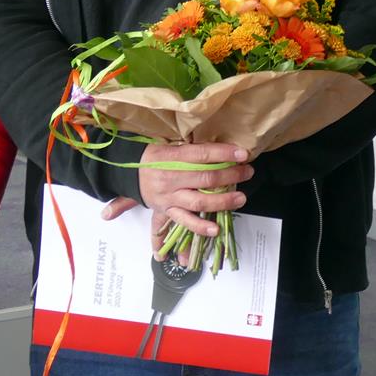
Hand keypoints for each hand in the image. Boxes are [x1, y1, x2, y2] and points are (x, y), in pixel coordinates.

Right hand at [114, 142, 253, 251]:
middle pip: (205, 178)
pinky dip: (199, 227)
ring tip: (240, 198)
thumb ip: (195, 151)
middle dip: (230, 175)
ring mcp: (169, 198)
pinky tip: (215, 230)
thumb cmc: (155, 157)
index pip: (202, 154)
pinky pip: (184, 222)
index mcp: (171, 158)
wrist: (128, 171)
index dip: (224, 153)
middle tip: (247, 172)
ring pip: (198, 202)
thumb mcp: (172, 146)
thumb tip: (226, 150)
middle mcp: (170, 179)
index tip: (243, 153)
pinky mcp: (167, 211)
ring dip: (222, 202)